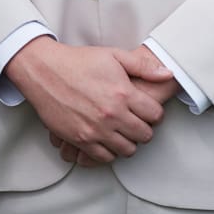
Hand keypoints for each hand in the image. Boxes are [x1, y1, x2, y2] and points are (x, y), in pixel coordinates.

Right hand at [48, 45, 179, 165]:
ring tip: (122, 130)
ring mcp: (96, 130)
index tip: (148, 110)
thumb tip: (167, 73)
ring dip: (129, 142)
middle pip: (144, 135)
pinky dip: (110, 151)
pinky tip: (107, 138)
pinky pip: (105, 157)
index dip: (154, 112)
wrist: (46, 71)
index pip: (155, 115)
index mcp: (123, 93)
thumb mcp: (113, 55)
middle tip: (136, 121)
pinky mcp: (81, 140)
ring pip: (127, 150)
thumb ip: (143, 66)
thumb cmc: (79, 61)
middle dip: (144, 128)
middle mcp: (112, 114)